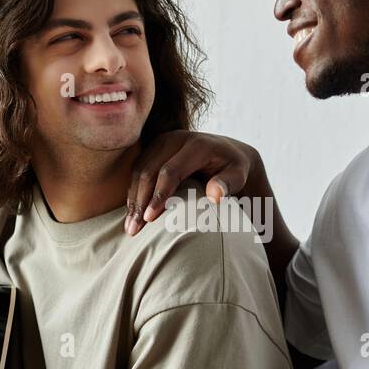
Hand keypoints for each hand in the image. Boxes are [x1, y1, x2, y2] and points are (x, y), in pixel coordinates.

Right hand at [125, 130, 259, 234]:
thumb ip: (229, 184)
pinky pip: (137, 169)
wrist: (227, 151)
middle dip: (140, 201)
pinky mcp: (154, 147)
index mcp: (197, 145)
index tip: (150, 218)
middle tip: (134, 229)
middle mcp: (176, 138)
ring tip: (130, 226)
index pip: (171, 171)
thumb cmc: (233, 169)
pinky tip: (132, 212)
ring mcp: (162, 141)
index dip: (159, 195)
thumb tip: (214, 197)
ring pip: (139, 170)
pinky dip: (133, 191)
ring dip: (132, 198)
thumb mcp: (239, 175)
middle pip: (149, 171)